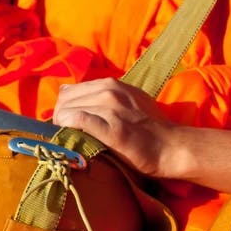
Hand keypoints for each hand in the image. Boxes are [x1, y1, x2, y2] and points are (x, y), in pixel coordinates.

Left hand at [53, 78, 177, 176]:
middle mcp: (110, 90)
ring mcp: (111, 108)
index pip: (70, 90)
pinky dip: (68, 130)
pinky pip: (77, 121)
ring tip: (68, 140)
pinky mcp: (112, 128)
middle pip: (64, 100)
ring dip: (62, 127)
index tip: (67, 124)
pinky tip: (72, 140)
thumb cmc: (150, 129)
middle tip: (65, 135)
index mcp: (112, 84)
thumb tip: (75, 102)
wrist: (172, 147)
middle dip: (59, 118)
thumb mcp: (129, 102)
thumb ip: (104, 99)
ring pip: (67, 110)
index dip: (64, 108)